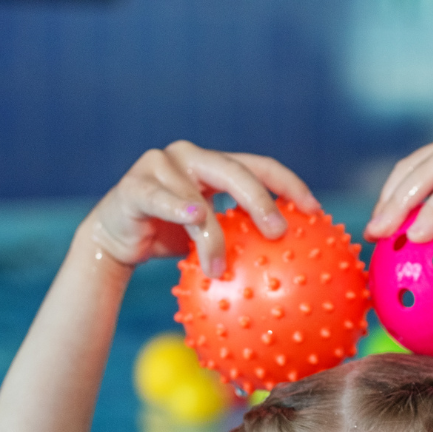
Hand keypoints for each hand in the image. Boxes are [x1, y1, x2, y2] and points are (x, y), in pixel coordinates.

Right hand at [89, 141, 318, 273]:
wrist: (116, 242)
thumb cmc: (171, 241)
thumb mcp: (213, 240)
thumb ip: (245, 241)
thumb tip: (296, 274)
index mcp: (216, 166)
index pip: (260, 167)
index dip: (289, 184)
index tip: (316, 211)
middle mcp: (191, 158)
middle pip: (236, 170)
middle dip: (261, 199)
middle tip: (279, 232)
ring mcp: (160, 166)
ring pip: (198, 196)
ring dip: (212, 235)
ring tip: (220, 268)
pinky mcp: (134, 184)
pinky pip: (160, 199)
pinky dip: (177, 207)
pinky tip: (194, 218)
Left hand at [365, 126, 432, 244]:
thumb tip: (429, 263)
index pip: (412, 173)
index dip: (389, 200)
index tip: (377, 231)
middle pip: (411, 171)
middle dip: (386, 204)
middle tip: (372, 235)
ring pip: (425, 176)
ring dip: (401, 207)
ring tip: (385, 236)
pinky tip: (418, 234)